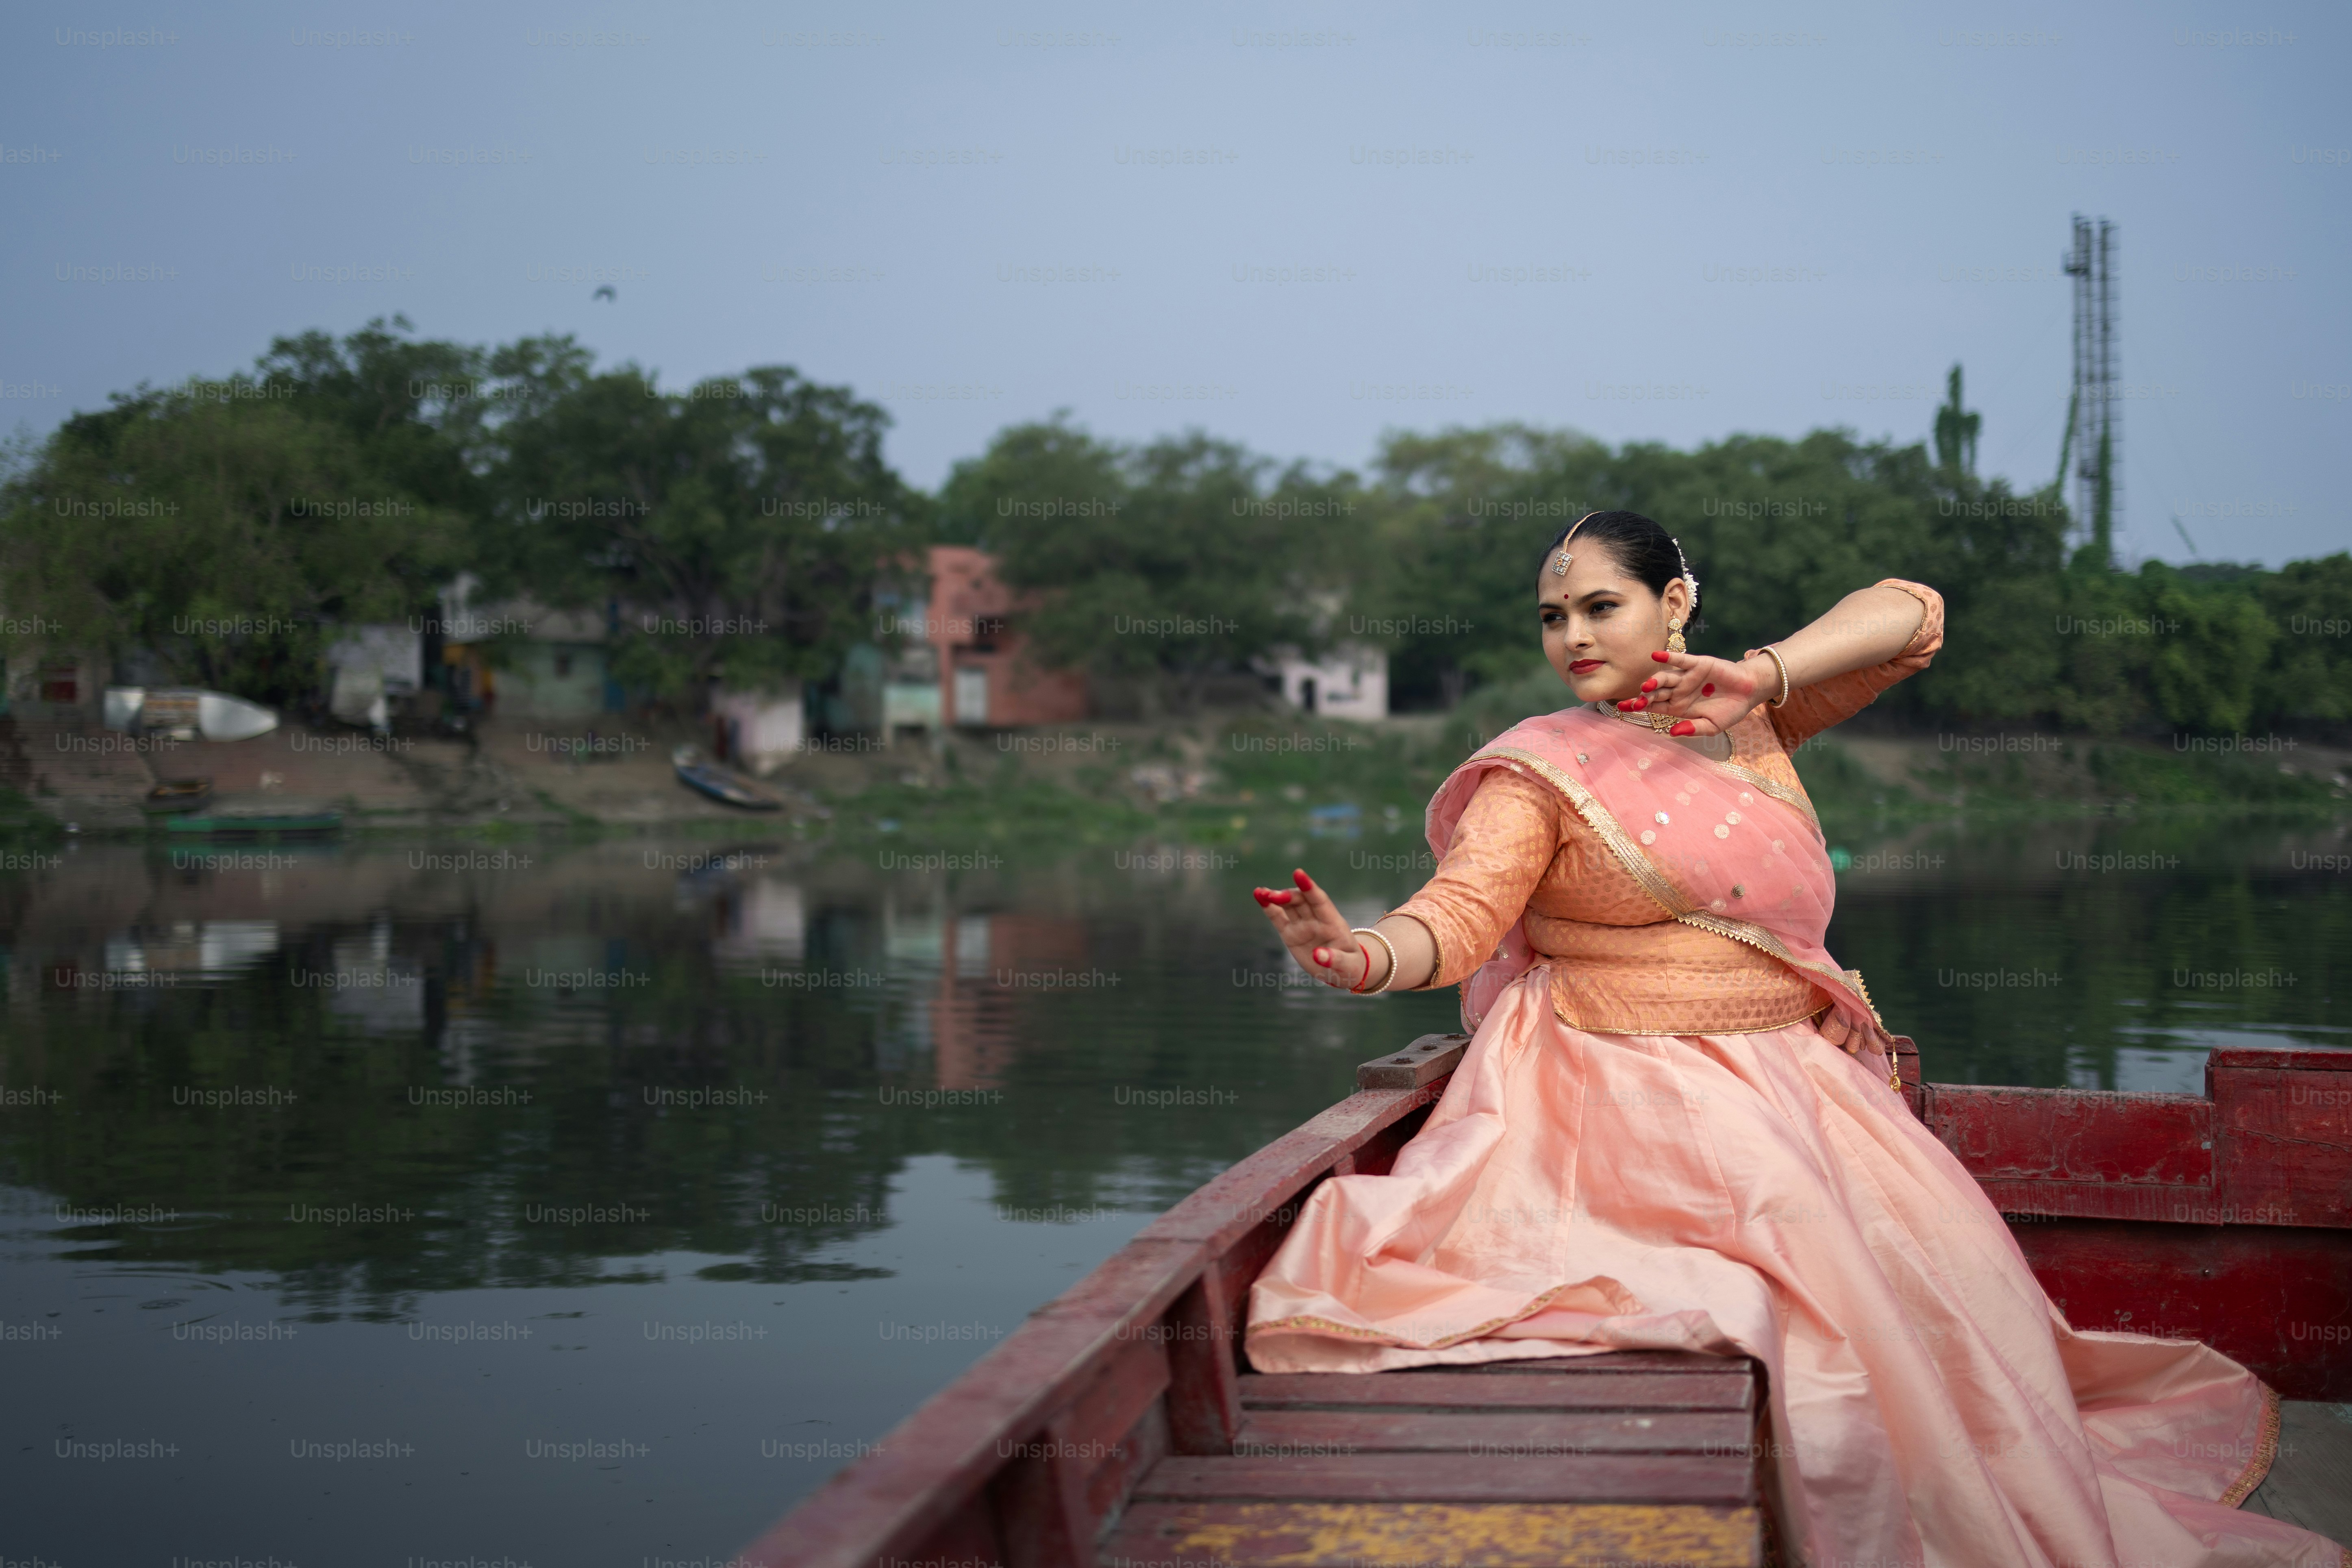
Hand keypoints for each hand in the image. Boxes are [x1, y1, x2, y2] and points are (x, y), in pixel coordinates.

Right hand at [1252, 868, 1379, 990]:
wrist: (1341, 971)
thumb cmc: (1350, 966)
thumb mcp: (1349, 967)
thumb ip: (1336, 960)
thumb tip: (1318, 955)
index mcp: (1333, 923)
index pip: (1320, 900)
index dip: (1309, 886)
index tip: (1298, 873)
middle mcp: (1316, 920)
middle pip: (1301, 901)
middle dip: (1288, 895)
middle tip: (1273, 895)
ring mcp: (1302, 925)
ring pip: (1288, 906)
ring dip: (1275, 897)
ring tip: (1260, 892)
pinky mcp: (1290, 933)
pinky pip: (1278, 918)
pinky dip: (1269, 908)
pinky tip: (1259, 896)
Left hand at [1614, 650, 1773, 737]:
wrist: (1749, 692)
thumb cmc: (1729, 710)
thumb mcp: (1712, 726)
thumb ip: (1693, 729)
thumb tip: (1672, 732)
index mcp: (1678, 707)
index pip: (1654, 706)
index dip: (1639, 707)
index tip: (1623, 710)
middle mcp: (1678, 691)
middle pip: (1656, 693)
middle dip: (1643, 698)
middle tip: (1632, 703)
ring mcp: (1687, 677)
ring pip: (1666, 677)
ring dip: (1655, 681)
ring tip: (1646, 686)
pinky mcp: (1698, 664)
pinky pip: (1681, 660)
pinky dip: (1669, 656)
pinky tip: (1656, 655)